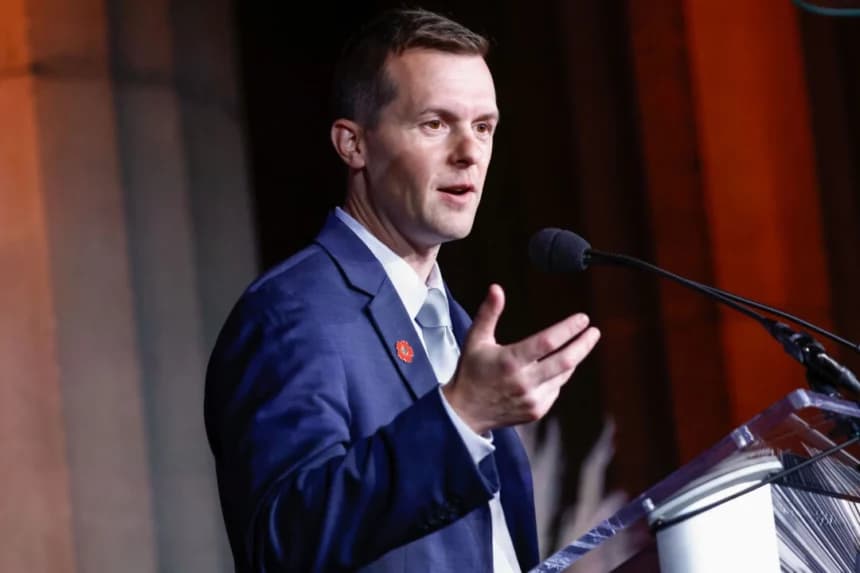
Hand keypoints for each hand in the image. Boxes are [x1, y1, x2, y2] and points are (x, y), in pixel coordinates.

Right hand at [443, 284, 599, 433]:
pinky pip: (556, 389)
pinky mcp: (536, 411)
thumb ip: (488, 313)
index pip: (547, 342)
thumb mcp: (476, 339)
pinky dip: (559, 376)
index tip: (583, 318)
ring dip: (574, 358)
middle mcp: (524, 382)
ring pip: (563, 375)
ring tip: (580, 344)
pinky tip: (557, 367)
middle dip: (583, 344)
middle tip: (594, 331)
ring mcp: (532, 399)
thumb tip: (496, 288)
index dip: (568, 329)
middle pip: (565, 361)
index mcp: (510, 361)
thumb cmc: (471, 371)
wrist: (465, 412)